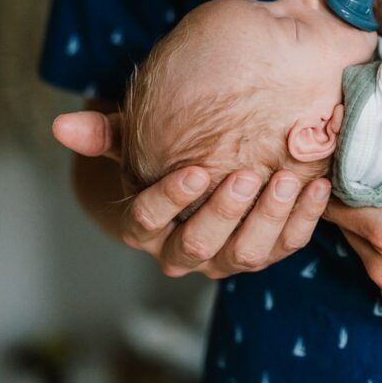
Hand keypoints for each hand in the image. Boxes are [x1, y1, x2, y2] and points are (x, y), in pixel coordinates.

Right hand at [53, 108, 330, 278]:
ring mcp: (230, 257)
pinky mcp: (270, 251)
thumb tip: (64, 125)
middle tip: (246, 175)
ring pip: (247, 253)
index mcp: (148, 229)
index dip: (171, 200)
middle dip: (225, 211)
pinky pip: (290, 244)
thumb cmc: (168, 154)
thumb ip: (108, 134)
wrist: (208, 177)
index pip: (147, 221)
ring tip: (285, 178)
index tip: (196, 170)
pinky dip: (305, 217)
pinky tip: (317, 183)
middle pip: (200, 245)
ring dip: (268, 218)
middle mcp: (187, 253)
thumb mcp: (138, 143)